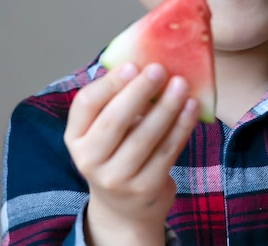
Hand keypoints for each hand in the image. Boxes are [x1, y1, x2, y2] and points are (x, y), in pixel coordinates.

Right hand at [64, 62, 198, 244]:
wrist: (125, 208)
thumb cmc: (118, 152)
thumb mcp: (106, 130)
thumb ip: (118, 100)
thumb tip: (147, 59)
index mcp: (75, 137)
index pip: (85, 104)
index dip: (110, 82)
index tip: (133, 64)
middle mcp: (89, 160)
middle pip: (115, 120)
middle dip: (139, 91)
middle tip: (159, 68)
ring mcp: (116, 178)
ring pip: (144, 136)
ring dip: (166, 107)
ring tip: (181, 83)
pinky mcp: (145, 188)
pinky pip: (167, 151)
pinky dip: (181, 126)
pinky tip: (191, 106)